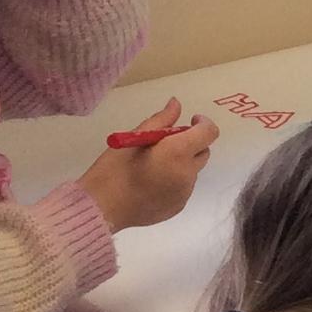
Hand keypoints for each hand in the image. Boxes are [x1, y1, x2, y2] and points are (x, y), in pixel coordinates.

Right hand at [78, 100, 215, 231]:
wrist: (102, 207)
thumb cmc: (114, 169)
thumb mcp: (134, 138)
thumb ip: (161, 120)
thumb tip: (176, 104)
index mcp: (178, 153)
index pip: (209, 133)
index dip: (203, 123)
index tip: (189, 121)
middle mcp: (188, 173)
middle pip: (203, 151)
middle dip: (191, 143)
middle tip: (165, 143)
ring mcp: (185, 192)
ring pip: (193, 170)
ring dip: (182, 162)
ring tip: (153, 165)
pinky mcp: (179, 206)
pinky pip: (185, 186)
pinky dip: (175, 179)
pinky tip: (152, 182)